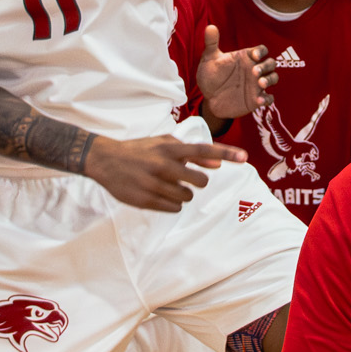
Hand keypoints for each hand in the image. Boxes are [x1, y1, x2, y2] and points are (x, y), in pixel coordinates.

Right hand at [85, 135, 247, 210]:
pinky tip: (159, 194)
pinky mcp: (146, 200)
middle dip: (197, 183)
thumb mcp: (164, 143)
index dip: (225, 154)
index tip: (244, 157)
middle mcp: (163, 165)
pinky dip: (172, 204)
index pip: (203, 149)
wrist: (105, 160)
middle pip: (199, 182)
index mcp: (169, 148)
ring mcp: (154, 184)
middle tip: (185, 179)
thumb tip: (218, 164)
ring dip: (183, 194)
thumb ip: (192, 153)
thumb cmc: (140, 150)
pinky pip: (174, 208)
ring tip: (167, 185)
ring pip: (187, 197)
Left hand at [197, 25, 276, 120]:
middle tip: (255, 72)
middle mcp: (253, 70)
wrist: (208, 99)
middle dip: (266, 66)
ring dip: (270, 79)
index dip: (261, 51)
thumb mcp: (209, 59)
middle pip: (271, 63)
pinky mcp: (255, 99)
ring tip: (260, 84)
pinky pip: (268, 98)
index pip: (261, 50)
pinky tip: (258, 100)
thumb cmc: (210, 76)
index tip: (254, 55)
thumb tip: (210, 26)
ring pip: (273, 78)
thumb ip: (211, 43)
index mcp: (245, 58)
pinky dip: (266, 98)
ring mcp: (256, 85)